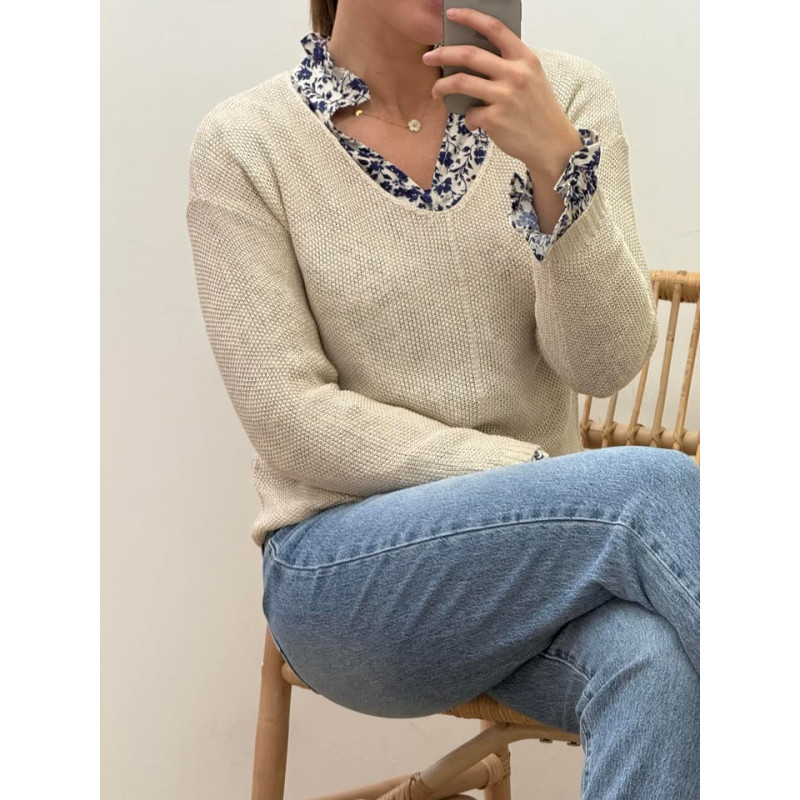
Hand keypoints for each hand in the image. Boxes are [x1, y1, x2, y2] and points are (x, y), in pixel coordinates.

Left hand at [422, 7, 582, 178]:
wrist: (551, 143)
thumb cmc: (538, 110)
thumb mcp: (532, 78)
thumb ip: (510, 64)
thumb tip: (476, 57)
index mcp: (525, 58)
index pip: (495, 28)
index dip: (470, 17)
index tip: (452, 15)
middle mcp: (515, 74)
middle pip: (469, 55)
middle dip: (443, 54)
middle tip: (429, 57)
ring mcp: (504, 97)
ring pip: (461, 83)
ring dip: (442, 86)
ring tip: (436, 91)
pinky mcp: (495, 119)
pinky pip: (470, 114)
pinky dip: (469, 119)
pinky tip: (476, 123)